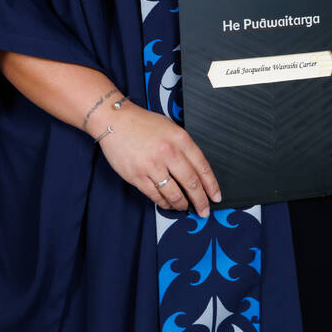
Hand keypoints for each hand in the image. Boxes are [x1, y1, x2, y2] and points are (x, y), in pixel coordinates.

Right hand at [96, 102, 221, 216]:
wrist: (115, 121)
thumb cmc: (143, 123)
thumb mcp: (170, 128)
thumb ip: (183, 147)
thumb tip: (196, 171)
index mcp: (180, 139)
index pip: (202, 167)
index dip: (211, 185)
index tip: (215, 196)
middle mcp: (168, 152)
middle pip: (191, 184)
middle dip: (201, 201)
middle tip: (204, 210)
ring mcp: (152, 166)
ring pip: (174, 194)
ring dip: (182, 204)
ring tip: (185, 207)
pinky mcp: (138, 177)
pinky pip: (156, 196)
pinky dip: (164, 203)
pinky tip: (168, 203)